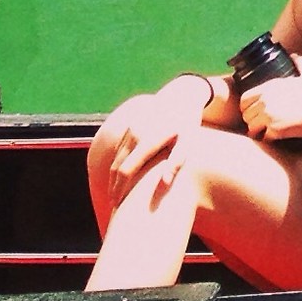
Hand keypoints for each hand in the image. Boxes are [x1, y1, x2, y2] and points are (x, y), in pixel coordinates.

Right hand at [101, 80, 208, 208]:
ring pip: (115, 159)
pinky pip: (119, 150)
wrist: (182, 95)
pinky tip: (120, 177)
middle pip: (116, 167)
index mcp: (147, 139)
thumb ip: (176, 162)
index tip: (118, 205)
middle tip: (114, 205)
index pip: (126, 171)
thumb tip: (164, 184)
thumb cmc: (188, 122)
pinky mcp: (129, 126)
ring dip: (113, 178)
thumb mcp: (188, 140)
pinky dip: (116, 165)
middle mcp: (134, 133)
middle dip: (113, 187)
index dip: (119, 190)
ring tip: (115, 194)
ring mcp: (130, 128)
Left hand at [239, 54, 301, 142]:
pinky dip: (271, 138)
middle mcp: (266, 100)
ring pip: (252, 128)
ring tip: (271, 130)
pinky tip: (280, 135)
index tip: (258, 111)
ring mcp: (270, 115)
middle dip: (254, 120)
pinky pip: (264, 137)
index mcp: (270, 86)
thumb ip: (300, 63)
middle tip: (264, 123)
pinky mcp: (276, 129)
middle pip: (246, 115)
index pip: (244, 99)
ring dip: (260, 130)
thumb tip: (295, 56)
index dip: (248, 107)